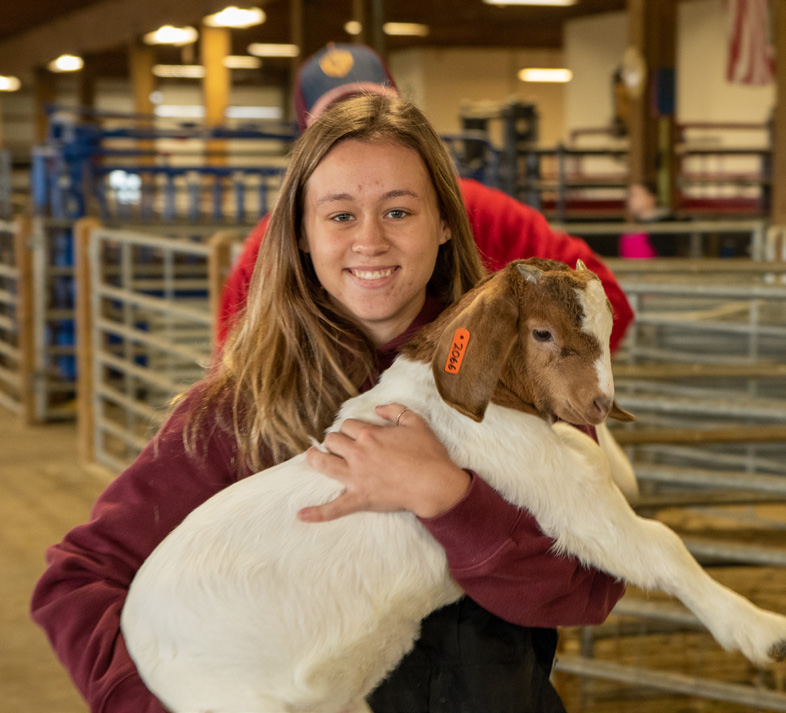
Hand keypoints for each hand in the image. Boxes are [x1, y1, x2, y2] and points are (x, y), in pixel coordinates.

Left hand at [300, 403, 470, 522]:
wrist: (434, 484)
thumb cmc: (428, 453)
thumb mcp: (415, 422)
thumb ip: (395, 410)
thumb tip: (378, 408)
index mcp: (369, 434)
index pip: (347, 425)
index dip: (350, 428)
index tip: (355, 433)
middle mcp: (358, 453)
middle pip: (332, 441)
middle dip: (334, 441)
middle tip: (339, 446)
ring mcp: (356, 477)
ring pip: (324, 464)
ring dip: (315, 459)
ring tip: (312, 457)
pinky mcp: (359, 498)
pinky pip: (334, 508)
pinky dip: (317, 513)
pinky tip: (301, 515)